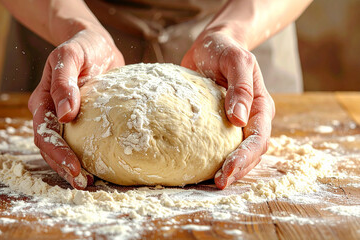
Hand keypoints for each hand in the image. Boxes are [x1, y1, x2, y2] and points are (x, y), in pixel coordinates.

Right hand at [28, 29, 124, 188]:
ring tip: (87, 183)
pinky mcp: (80, 121)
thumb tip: (65, 115)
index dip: (57, 152)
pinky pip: (78, 142)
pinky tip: (96, 168)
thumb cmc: (82, 47)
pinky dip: (84, 156)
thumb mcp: (71, 57)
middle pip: (49, 147)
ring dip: (71, 168)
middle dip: (63, 167)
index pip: (44, 132)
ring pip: (61, 149)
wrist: (95, 44)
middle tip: (83, 183)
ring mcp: (64, 118)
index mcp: (43, 100)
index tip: (74, 166)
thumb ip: (64, 83)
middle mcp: (50, 113)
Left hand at [181, 30, 274, 188]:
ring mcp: (236, 124)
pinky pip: (219, 145)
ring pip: (238, 153)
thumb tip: (239, 119)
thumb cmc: (225, 50)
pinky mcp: (218, 125)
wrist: (212, 45)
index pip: (258, 139)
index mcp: (261, 107)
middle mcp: (251, 119)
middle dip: (238, 171)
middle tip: (218, 184)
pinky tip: (200, 167)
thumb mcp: (236, 61)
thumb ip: (241, 88)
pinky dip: (214, 158)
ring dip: (229, 169)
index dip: (244, 158)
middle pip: (252, 153)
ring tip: (211, 182)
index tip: (226, 171)